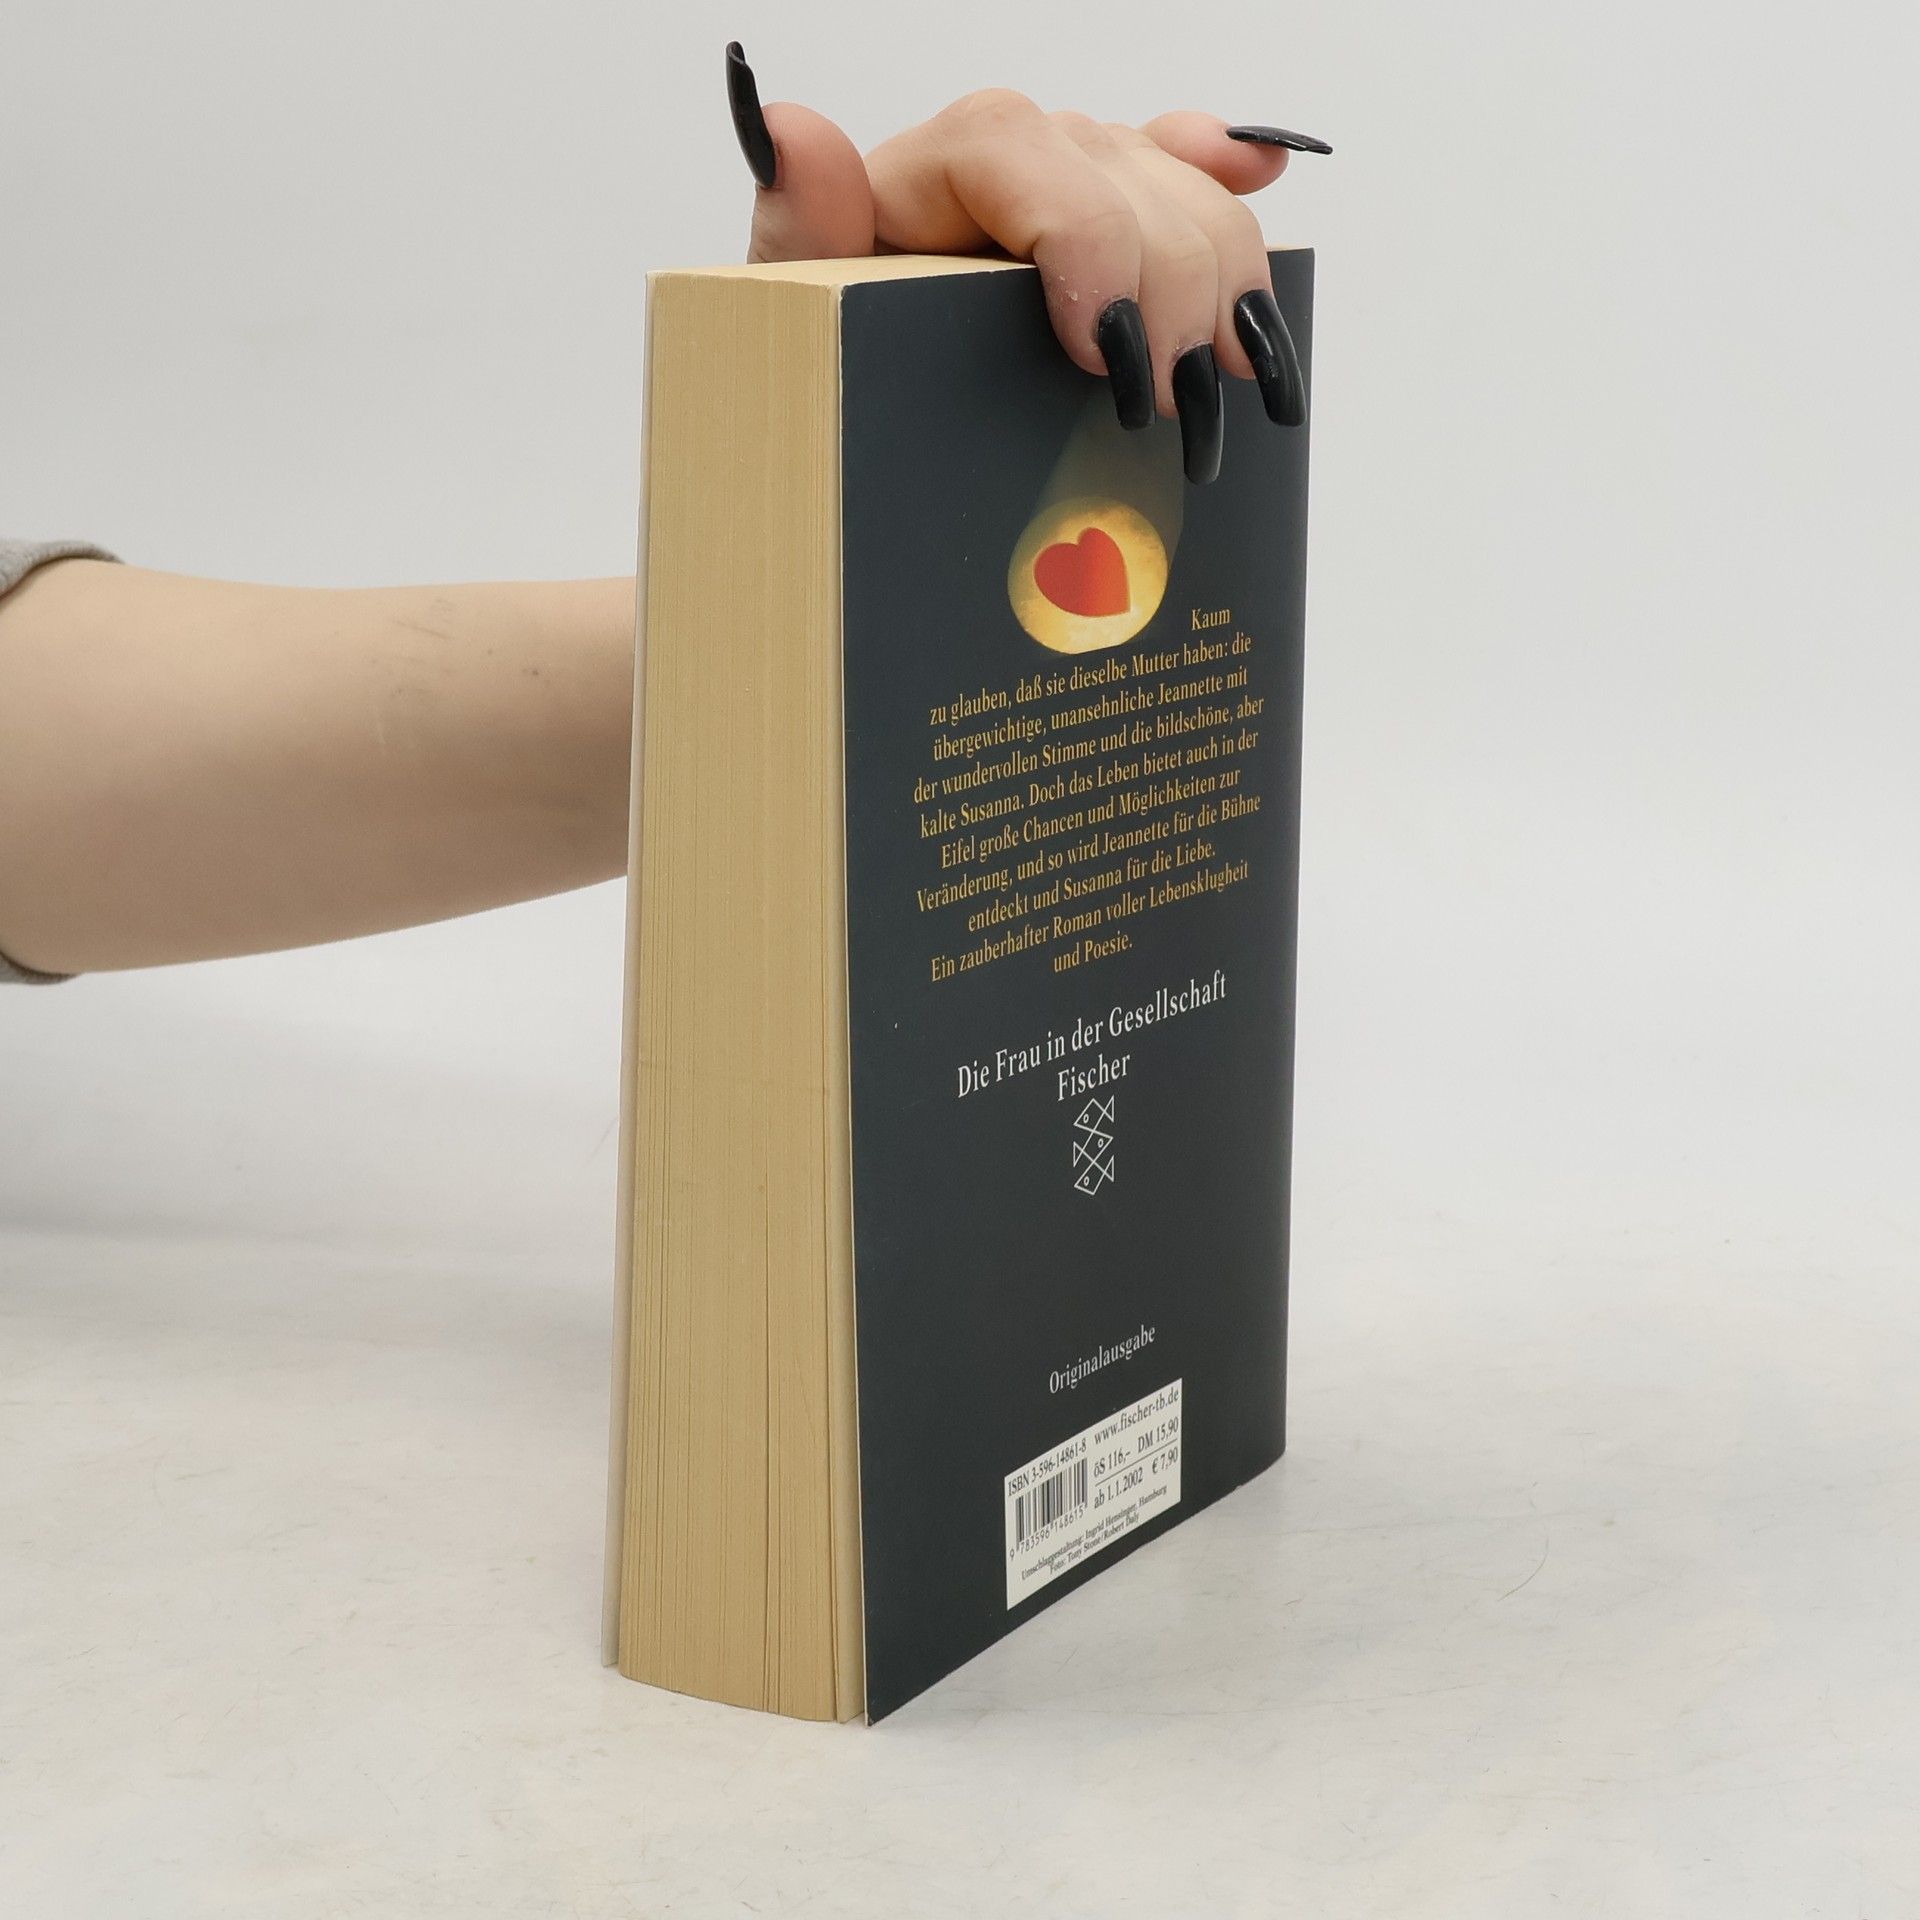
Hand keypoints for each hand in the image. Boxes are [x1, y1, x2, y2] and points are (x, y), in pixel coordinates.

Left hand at [725, 44, 1328, 481]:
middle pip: (1122, 177)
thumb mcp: (791, 310)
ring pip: (1185, 190)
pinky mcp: (1118, 209)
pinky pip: (1189, 162)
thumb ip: (798, 227)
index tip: (1103, 350)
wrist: (855, 396)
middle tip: (1163, 408)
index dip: (1083, 239)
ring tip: (1215, 381)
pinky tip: (1261, 171)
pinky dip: (1230, 176)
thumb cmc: (822, 360)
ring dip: (1222, 283)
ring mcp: (1076, 177)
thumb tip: (793, 133)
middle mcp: (1015, 157)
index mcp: (929, 173)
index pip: (1015, 150)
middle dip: (1165, 293)